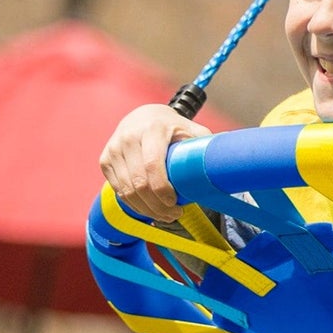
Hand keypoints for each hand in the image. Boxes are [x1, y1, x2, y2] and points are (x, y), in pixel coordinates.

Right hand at [99, 104, 211, 223]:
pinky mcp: (105, 160)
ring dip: (146, 209)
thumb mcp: (192, 129)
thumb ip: (206, 144)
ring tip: (165, 216)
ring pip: (126, 190)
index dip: (162, 190)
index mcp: (152, 129)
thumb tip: (227, 164)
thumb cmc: (174, 127)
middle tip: (174, 215)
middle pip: (139, 183)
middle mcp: (128, 137)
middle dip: (156, 206)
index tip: (176, 204)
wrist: (142, 116)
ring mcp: (114, 149)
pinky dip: (134, 204)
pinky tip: (149, 209)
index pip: (152, 165)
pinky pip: (118, 190)